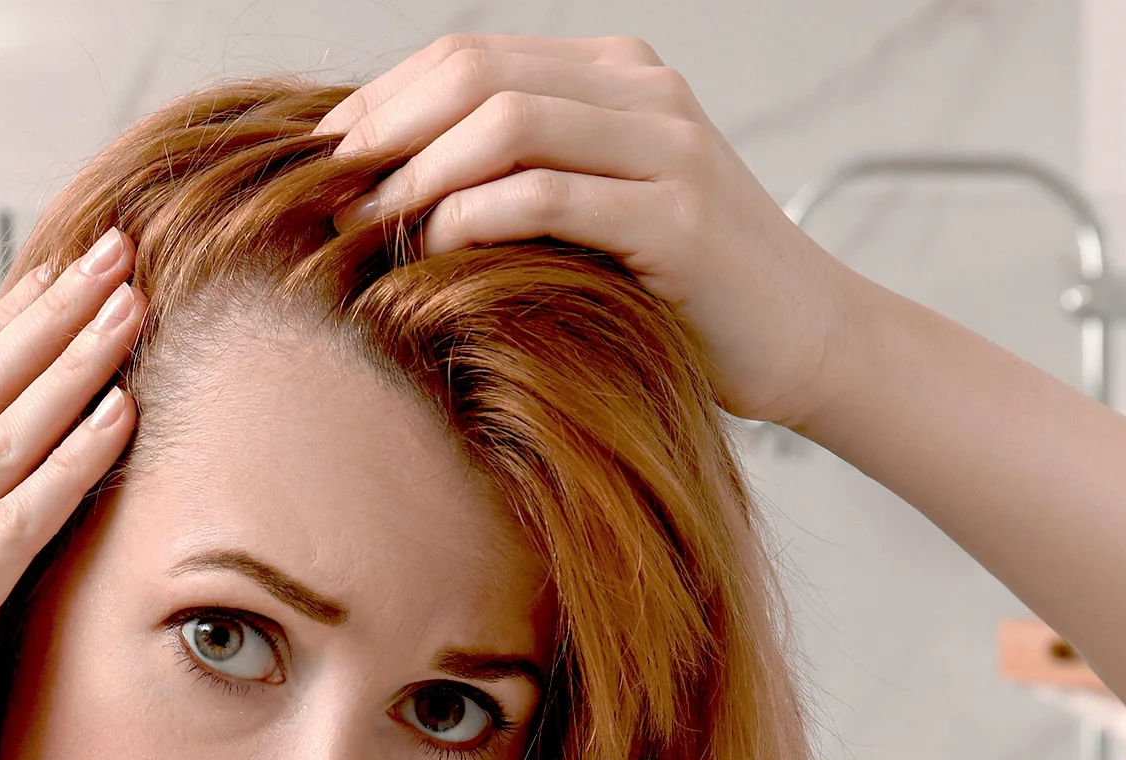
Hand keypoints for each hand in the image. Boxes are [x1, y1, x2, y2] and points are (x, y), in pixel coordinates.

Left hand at [319, 34, 862, 426]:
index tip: (320, 159)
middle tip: (324, 190)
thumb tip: (379, 184)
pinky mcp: (678, 218)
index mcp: (616, 73)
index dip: (382, 99)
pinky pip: (548, 196)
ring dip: (418, 173)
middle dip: (385, 129)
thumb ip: (514, 176)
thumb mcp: (591, 210)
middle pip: (476, 73)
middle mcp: (644, 91)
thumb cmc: (677, 290)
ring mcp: (668, 147)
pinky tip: (433, 252)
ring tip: (367, 225)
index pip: (469, 55)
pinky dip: (474, 218)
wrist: (804, 338)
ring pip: (507, 121)